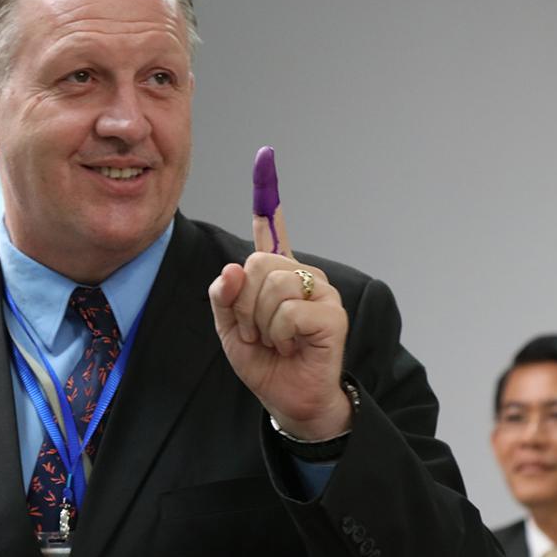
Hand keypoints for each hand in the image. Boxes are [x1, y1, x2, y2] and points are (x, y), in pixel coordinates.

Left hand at [207, 149, 350, 440]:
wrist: (289, 400)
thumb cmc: (265, 363)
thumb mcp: (230, 330)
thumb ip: (224, 298)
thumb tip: (231, 270)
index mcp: (277, 274)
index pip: (272, 230)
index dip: (268, 193)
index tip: (265, 156)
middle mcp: (302, 274)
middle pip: (256, 265)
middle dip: (243, 306)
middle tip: (257, 332)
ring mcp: (321, 291)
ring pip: (270, 287)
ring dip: (260, 324)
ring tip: (275, 342)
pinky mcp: (332, 314)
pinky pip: (287, 311)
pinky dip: (279, 335)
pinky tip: (292, 347)